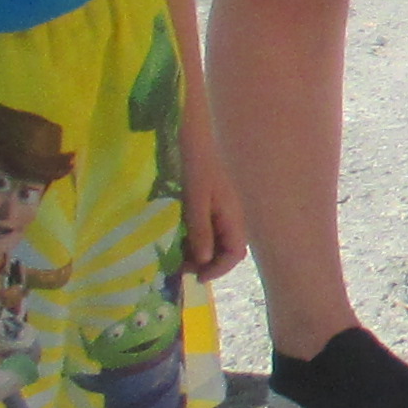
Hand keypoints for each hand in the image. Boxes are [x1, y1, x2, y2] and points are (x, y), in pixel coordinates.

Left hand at [181, 92, 248, 281]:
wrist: (190, 129)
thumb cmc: (195, 162)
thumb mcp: (196, 199)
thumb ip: (200, 230)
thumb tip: (204, 261)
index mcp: (232, 214)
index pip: (234, 253)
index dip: (218, 269)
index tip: (195, 277)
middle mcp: (228, 213)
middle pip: (224, 247)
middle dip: (204, 261)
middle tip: (178, 265)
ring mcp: (217, 205)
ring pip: (212, 237)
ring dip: (195, 248)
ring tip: (173, 252)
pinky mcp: (205, 197)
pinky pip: (202, 224)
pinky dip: (190, 234)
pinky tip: (173, 232)